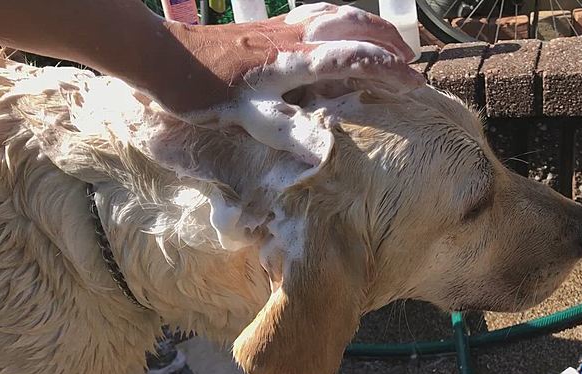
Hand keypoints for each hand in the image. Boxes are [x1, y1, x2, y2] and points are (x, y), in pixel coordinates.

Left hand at [145, 3, 424, 114]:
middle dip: (391, 45)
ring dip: (373, 27)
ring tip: (393, 43)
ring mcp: (285, 26)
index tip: (416, 84)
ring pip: (341, 14)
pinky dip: (345, 16)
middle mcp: (296, 38)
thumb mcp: (245, 120)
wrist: (165, 58)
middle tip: (413, 68)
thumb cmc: (203, 93)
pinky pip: (320, 11)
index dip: (390, 70)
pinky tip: (347, 26)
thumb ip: (287, 131)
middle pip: (357, 27)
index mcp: (294, 63)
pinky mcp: (274, 24)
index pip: (356, 59)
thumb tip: (326, 151)